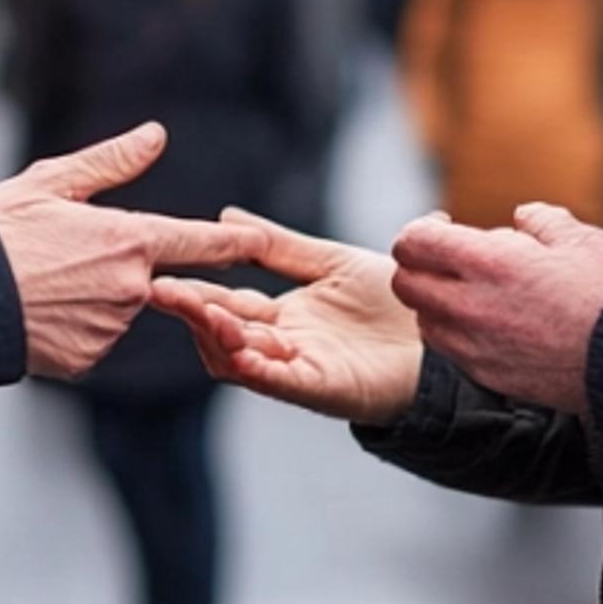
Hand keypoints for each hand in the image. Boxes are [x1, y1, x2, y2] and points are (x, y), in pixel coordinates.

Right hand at [0, 124, 264, 384]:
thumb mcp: (50, 182)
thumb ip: (111, 163)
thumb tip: (156, 135)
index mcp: (127, 240)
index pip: (197, 241)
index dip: (233, 242)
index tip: (260, 241)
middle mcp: (130, 289)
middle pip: (145, 278)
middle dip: (114, 267)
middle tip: (59, 260)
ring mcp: (111, 329)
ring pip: (116, 310)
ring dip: (91, 298)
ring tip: (36, 285)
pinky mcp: (88, 360)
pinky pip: (92, 340)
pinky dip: (72, 328)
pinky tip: (35, 315)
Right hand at [150, 213, 423, 425]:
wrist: (443, 338)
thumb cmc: (396, 303)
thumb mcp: (331, 262)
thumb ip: (280, 245)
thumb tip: (227, 215)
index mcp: (283, 314)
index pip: (225, 301)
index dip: (193, 289)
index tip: (158, 270)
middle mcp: (283, 343)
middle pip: (221, 332)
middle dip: (190, 312)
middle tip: (159, 290)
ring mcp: (298, 368)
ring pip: (239, 359)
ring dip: (215, 336)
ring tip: (198, 310)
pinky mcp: (322, 388)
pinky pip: (278, 381)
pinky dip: (255, 366)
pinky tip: (237, 348)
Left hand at [389, 203, 602, 415]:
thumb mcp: (581, 236)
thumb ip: (540, 221)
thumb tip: (523, 218)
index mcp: (487, 263)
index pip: (414, 242)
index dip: (421, 230)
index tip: (443, 227)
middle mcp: (471, 308)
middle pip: (406, 285)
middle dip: (421, 267)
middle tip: (451, 260)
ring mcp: (478, 348)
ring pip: (426, 323)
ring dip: (437, 304)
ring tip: (474, 294)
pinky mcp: (493, 378)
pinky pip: (455, 353)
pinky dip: (461, 336)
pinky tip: (494, 325)